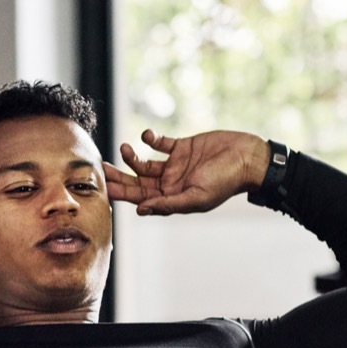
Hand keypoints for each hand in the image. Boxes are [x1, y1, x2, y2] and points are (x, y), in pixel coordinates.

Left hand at [104, 129, 268, 215]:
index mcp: (173, 198)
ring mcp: (175, 165)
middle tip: (100, 168)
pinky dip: (151, 139)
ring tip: (125, 149)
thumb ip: (169, 204)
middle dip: (118, 177)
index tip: (103, 187)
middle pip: (137, 182)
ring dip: (132, 157)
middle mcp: (171, 183)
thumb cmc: (226, 181)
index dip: (121, 193)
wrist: (247, 157)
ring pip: (144, 163)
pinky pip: (161, 144)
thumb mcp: (197, 196)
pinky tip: (147, 136)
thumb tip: (140, 211)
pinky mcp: (182, 146)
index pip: (140, 198)